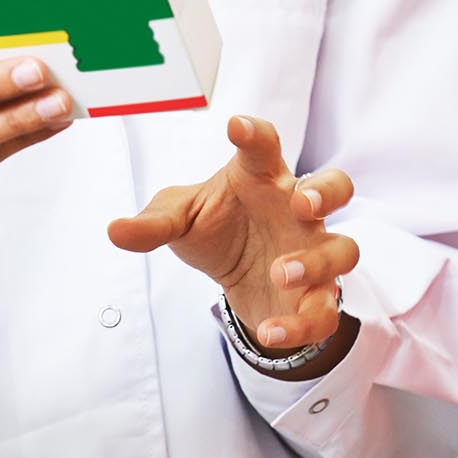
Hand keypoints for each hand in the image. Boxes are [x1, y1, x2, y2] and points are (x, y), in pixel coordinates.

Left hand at [108, 115, 357, 350]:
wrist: (240, 277)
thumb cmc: (217, 228)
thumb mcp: (179, 220)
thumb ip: (152, 224)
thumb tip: (114, 231)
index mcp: (262, 178)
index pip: (265, 147)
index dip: (255, 134)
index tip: (235, 126)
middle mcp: (297, 211)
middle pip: (336, 186)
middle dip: (326, 191)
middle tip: (303, 202)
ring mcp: (313, 252)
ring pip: (343, 249)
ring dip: (316, 261)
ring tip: (281, 272)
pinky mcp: (315, 296)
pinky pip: (324, 312)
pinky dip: (301, 324)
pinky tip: (269, 331)